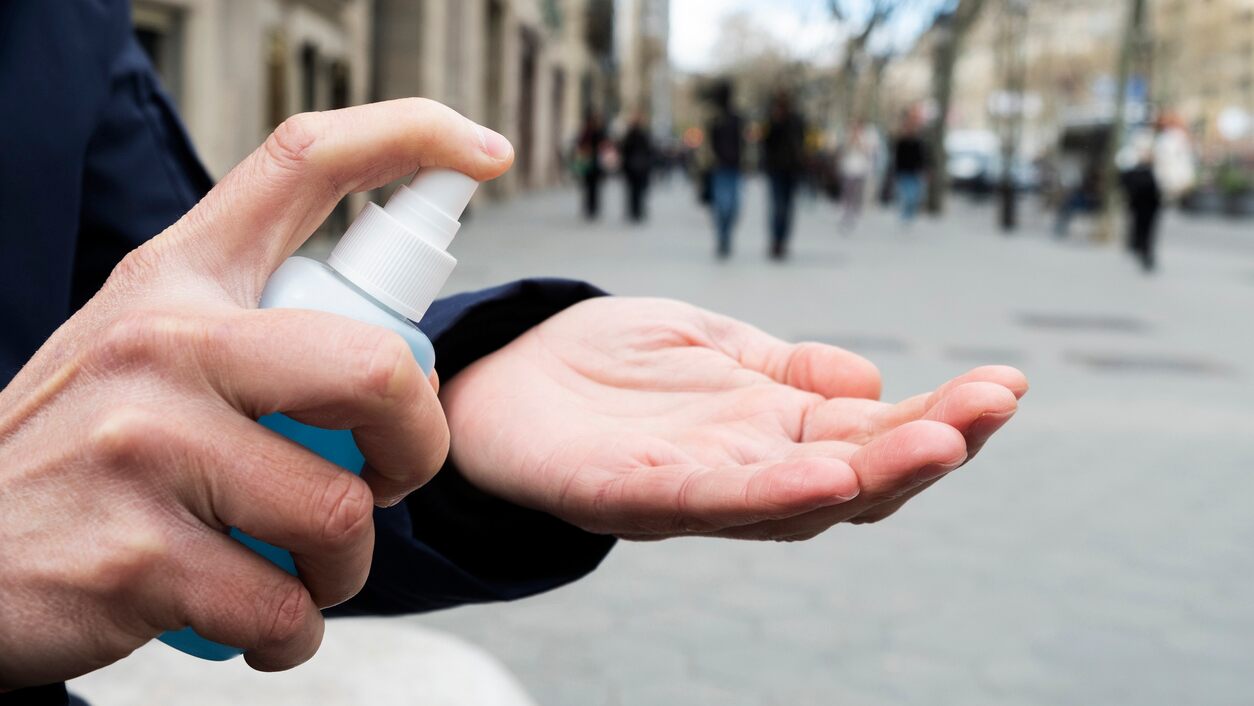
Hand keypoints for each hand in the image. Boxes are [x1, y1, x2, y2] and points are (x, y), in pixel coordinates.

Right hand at [0, 99, 512, 687]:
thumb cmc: (84, 456)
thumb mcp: (144, 351)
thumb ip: (249, 328)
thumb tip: (394, 354)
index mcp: (177, 278)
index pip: (305, 161)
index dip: (411, 135)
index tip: (486, 152)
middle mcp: (161, 340)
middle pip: (376, 367)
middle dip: (419, 447)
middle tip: (389, 483)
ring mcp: (143, 444)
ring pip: (340, 511)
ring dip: (344, 567)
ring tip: (299, 570)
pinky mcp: (133, 555)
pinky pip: (283, 606)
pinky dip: (294, 632)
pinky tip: (260, 623)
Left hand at [441, 297, 1025, 540]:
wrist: (505, 373)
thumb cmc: (608, 363)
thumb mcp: (711, 343)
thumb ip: (787, 368)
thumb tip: (871, 376)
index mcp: (773, 428)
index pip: (873, 430)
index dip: (940, 415)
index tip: (1006, 386)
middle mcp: (747, 469)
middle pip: (855, 475)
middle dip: (930, 444)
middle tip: (995, 407)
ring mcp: (693, 490)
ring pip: (797, 501)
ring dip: (871, 476)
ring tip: (938, 444)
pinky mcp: (628, 495)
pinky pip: (707, 504)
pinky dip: (770, 496)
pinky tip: (822, 477)